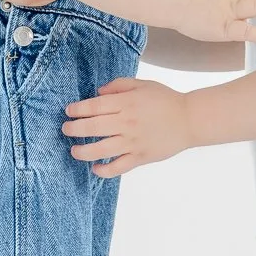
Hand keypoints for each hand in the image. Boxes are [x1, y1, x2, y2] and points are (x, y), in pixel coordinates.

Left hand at [62, 77, 191, 176]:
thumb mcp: (142, 84)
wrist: (190, 120)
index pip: (94, 106)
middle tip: (66, 129)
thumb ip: (118, 85)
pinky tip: (95, 168)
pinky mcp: (140, 157)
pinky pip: (118, 167)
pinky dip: (104, 170)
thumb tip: (97, 93)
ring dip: (82, 151)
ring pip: (101, 149)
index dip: (77, 109)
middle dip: (74, 129)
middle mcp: (127, 122)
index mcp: (127, 103)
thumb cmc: (165, 100)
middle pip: (92, 127)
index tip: (69, 112)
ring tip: (74, 150)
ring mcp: (133, 142)